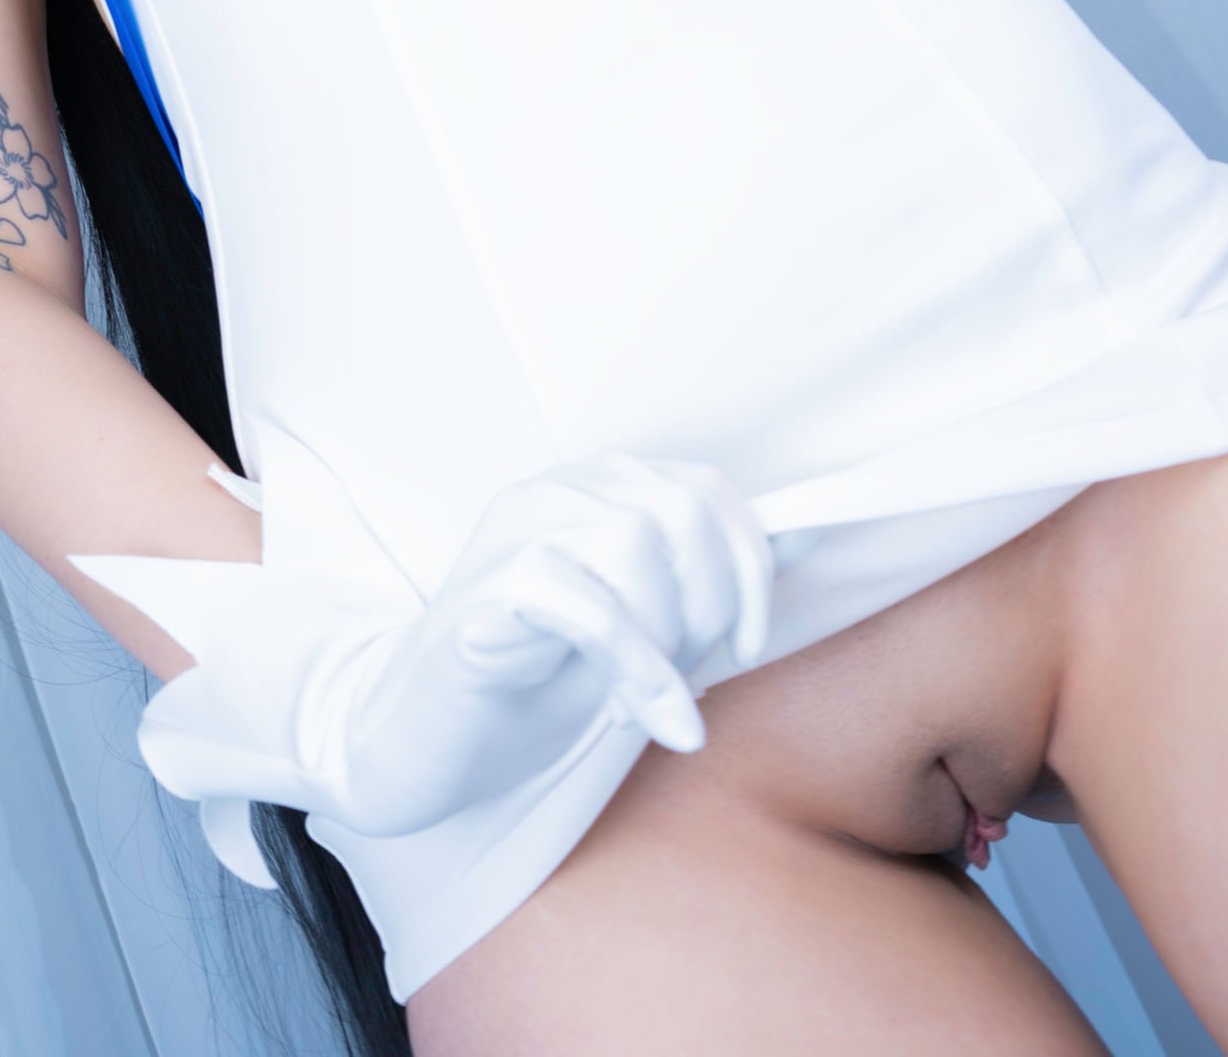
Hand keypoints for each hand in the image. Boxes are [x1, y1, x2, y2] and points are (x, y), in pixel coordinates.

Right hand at [315, 449, 775, 834]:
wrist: (422, 740)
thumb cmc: (533, 682)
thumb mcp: (639, 626)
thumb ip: (704, 579)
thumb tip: (805, 536)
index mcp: (593, 487)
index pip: (706, 490)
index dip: (748, 567)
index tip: (746, 643)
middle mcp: (555, 491)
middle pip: (680, 509)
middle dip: (711, 602)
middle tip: (694, 673)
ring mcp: (514, 534)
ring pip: (636, 542)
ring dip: (669, 636)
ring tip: (654, 699)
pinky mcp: (487, 593)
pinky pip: (586, 606)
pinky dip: (637, 668)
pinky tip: (651, 719)